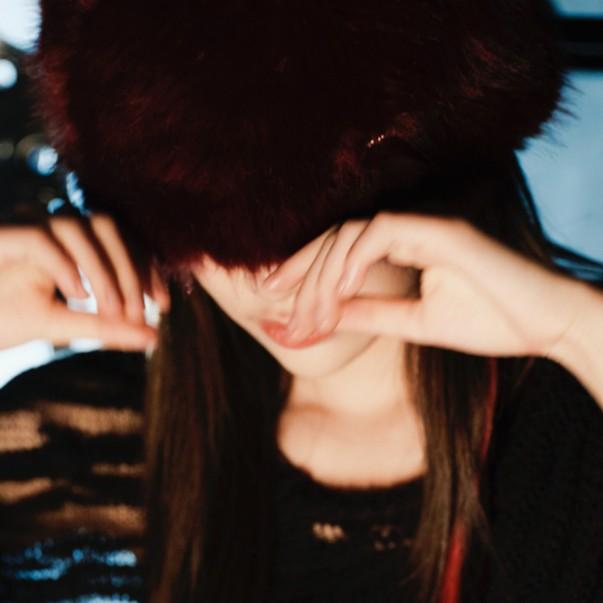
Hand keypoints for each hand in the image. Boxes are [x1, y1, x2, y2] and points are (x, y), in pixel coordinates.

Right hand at [0, 212, 169, 350]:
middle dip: (132, 269)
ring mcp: (26, 225)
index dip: (148, 269)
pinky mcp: (3, 234)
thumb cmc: (3, 317)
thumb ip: (107, 327)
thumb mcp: (62, 325)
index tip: (164, 306)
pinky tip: (77, 297)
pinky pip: (41, 239)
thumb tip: (153, 338)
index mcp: (73, 242)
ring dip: (103, 270)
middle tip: (140, 310)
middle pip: (108, 225)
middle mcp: (52, 226)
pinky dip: (65, 267)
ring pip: (79, 227)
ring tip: (109, 310)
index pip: (123, 240)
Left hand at [262, 211, 592, 358]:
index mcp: (402, 249)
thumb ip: (370, 315)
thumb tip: (324, 317)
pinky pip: (386, 231)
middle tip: (274, 309)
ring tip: (308, 315)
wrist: (548, 325)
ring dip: (324, 274)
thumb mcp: (415, 323)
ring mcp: (427, 227)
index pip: (339, 251)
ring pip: (353, 233)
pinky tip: (341, 288)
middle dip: (300, 273)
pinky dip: (357, 258)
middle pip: (335, 238)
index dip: (303, 272)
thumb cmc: (491, 321)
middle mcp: (409, 231)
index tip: (273, 301)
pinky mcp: (444, 231)